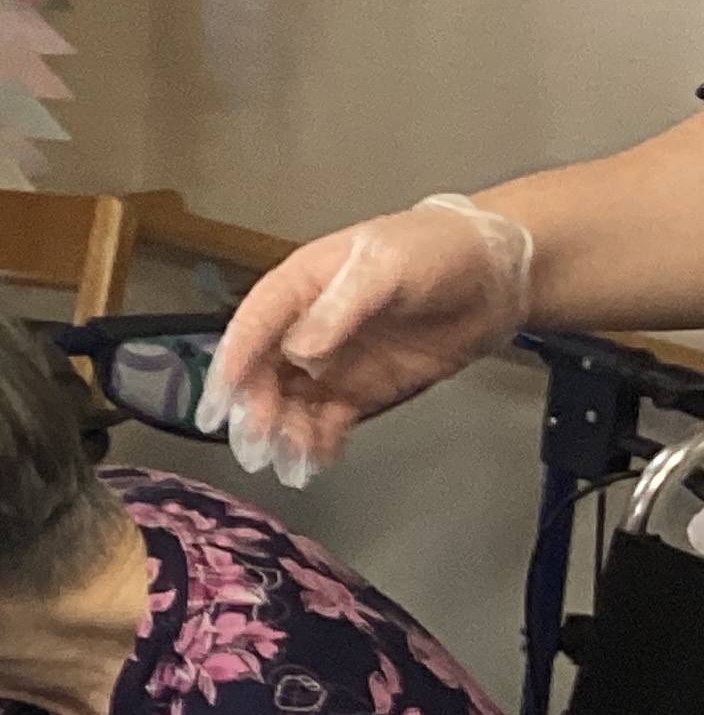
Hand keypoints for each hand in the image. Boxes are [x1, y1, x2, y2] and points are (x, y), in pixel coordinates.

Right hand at [200, 196, 532, 487]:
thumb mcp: (386, 266)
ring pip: (292, 405)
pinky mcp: (362, 390)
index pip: (252, 329)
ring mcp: (333, 363)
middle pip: (264, 375)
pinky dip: (318, 443)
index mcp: (300, 288)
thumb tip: (299, 351)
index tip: (216, 406)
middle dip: (257, 411)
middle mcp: (306, 329)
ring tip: (291, 463)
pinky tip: (315, 461)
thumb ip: (340, 307)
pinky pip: (329, 422)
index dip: (231, 367)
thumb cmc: (437, 251)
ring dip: (285, 434)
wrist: (498, 274)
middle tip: (258, 444)